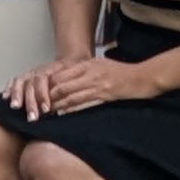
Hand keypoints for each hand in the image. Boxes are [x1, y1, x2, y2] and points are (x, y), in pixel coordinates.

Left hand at [8, 49, 158, 115]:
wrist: (144, 77)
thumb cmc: (123, 73)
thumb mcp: (101, 67)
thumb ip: (84, 72)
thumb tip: (67, 83)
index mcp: (86, 64)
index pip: (59, 75)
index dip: (45, 86)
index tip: (34, 96)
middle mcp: (88, 71)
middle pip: (60, 84)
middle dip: (45, 97)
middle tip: (34, 107)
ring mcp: (96, 82)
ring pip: (69, 93)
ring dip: (55, 104)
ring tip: (43, 113)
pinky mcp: (105, 93)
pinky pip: (83, 101)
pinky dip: (70, 108)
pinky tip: (62, 114)